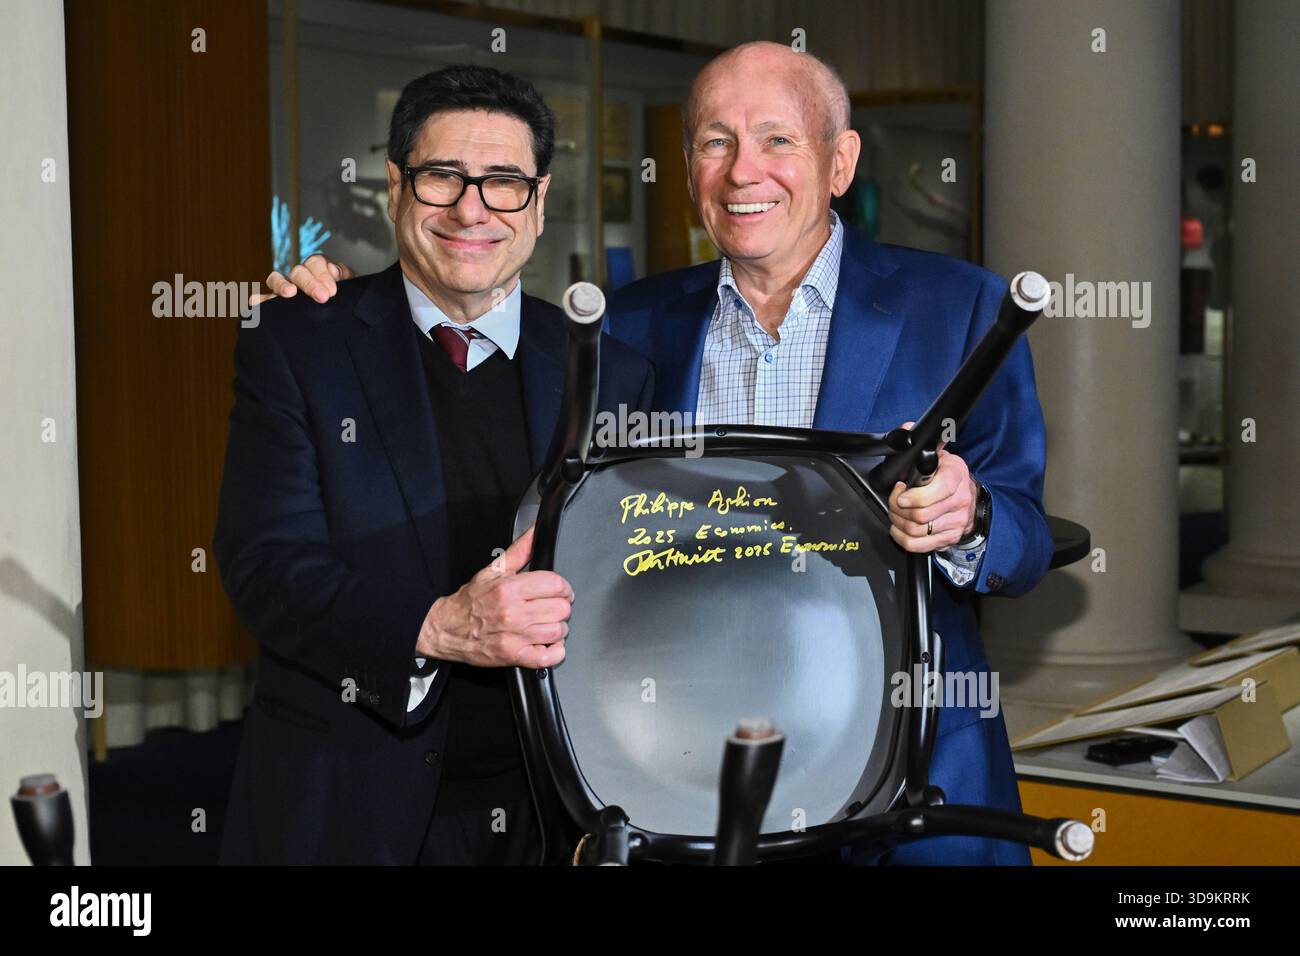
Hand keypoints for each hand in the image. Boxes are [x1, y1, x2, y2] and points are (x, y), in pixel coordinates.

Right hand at [249, 254, 355, 306]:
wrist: (348, 325)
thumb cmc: (348, 304)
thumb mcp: (353, 290)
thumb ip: (347, 278)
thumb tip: (336, 271)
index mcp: (320, 271)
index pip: (317, 263)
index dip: (323, 273)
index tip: (332, 291)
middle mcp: (301, 278)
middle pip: (298, 271)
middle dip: (309, 282)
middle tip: (323, 297)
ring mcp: (285, 292)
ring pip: (275, 279)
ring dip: (281, 284)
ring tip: (289, 294)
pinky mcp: (274, 308)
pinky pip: (260, 301)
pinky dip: (258, 302)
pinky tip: (261, 307)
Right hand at [415, 525, 572, 668]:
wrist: (446, 628)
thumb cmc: (470, 601)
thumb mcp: (494, 570)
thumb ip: (520, 549)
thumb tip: (536, 531)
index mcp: (510, 588)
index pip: (556, 585)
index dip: (564, 587)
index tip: (560, 591)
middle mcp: (513, 612)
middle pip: (561, 609)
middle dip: (561, 607)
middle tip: (551, 607)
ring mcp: (514, 636)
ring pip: (558, 631)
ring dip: (558, 628)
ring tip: (547, 624)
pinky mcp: (513, 656)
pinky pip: (548, 658)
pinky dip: (555, 652)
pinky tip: (549, 644)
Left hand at [887, 422, 978, 552]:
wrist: (967, 495)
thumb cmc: (945, 474)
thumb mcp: (936, 454)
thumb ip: (919, 443)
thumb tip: (907, 429)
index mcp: (956, 475)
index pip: (935, 492)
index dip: (911, 496)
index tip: (900, 492)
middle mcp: (960, 500)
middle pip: (921, 516)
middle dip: (897, 509)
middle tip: (894, 501)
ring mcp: (957, 522)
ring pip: (917, 531)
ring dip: (898, 523)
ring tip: (896, 512)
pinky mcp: (950, 538)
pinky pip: (919, 546)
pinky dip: (903, 539)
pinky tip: (899, 528)